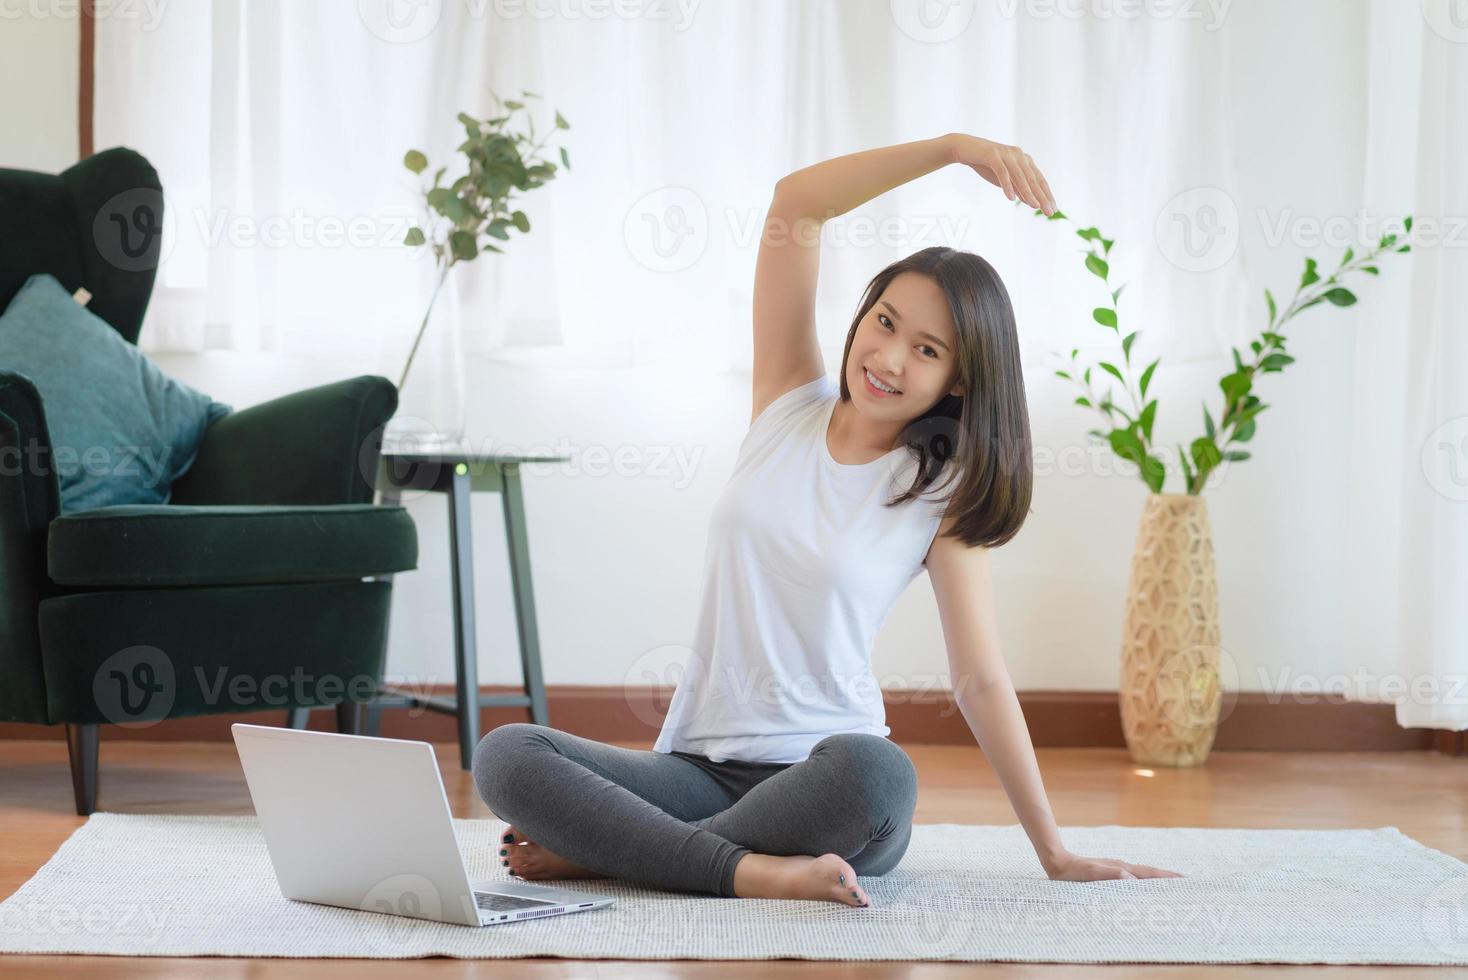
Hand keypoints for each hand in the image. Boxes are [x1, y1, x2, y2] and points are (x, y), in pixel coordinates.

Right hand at [947, 134, 1056, 215]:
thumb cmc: (986, 165)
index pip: (1039, 180)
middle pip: (1033, 179)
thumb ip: (1018, 187)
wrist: (964, 148)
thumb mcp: (1004, 179)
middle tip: (1049, 212)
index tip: (1052, 210)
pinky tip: (1011, 198)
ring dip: (1028, 192)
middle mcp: (1019, 155)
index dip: (1046, 195)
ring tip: (1035, 206)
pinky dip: (1007, 185)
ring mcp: (1006, 154)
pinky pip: (1002, 172)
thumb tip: (1032, 202)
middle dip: (1042, 196)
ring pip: (1020, 176)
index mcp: (1024, 160)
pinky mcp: (993, 155)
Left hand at [1043, 850, 1184, 881]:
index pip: (1150, 873)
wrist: (1058, 863)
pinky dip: (1143, 883)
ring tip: (1171, 888)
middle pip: (1150, 873)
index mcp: (1122, 868)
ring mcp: (1116, 870)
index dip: (1167, 877)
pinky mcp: (1110, 874)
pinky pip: (1132, 880)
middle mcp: (1122, 868)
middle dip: (1168, 879)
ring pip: (1142, 876)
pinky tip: (1143, 889)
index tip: (1185, 880)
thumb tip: (1131, 878)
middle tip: (1187, 885)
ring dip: (1157, 881)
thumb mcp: (1092, 873)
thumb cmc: (1074, 871)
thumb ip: (1110, 874)